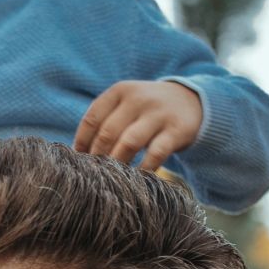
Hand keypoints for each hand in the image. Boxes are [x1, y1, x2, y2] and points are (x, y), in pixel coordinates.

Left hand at [74, 79, 203, 172]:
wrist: (190, 101)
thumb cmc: (145, 110)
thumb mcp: (124, 105)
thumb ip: (103, 121)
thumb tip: (77, 153)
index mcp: (120, 91)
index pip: (92, 119)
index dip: (82, 143)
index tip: (79, 160)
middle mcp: (138, 99)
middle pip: (108, 133)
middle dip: (98, 156)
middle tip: (96, 171)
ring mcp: (159, 114)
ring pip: (129, 143)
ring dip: (117, 163)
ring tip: (113, 176)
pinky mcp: (177, 130)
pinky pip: (156, 153)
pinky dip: (144, 168)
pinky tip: (137, 177)